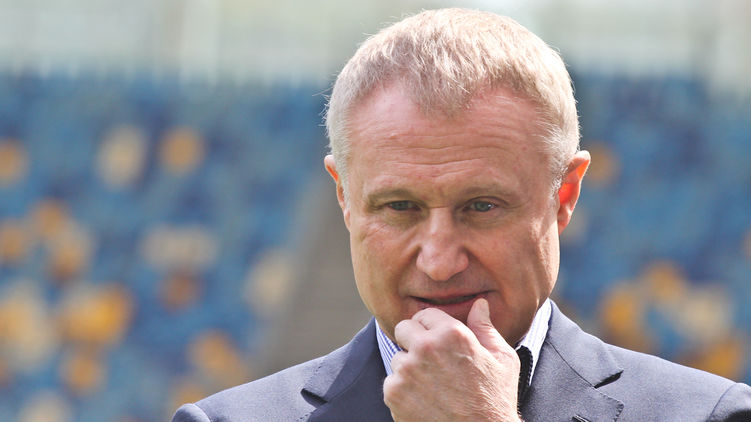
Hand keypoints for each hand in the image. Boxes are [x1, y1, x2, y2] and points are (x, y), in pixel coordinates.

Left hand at [383, 298, 521, 421]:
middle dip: (413, 340)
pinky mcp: (393, 393)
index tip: (437, 341)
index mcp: (453, 334)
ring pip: (397, 358)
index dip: (431, 327)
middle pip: (403, 328)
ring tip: (432, 386)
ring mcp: (407, 370)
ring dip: (409, 368)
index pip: (425, 314)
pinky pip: (391, 382)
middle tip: (430, 361)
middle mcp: (426, 347)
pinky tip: (424, 401)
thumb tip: (479, 304)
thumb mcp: (502, 360)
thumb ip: (485, 328)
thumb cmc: (495, 401)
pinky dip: (403, 391)